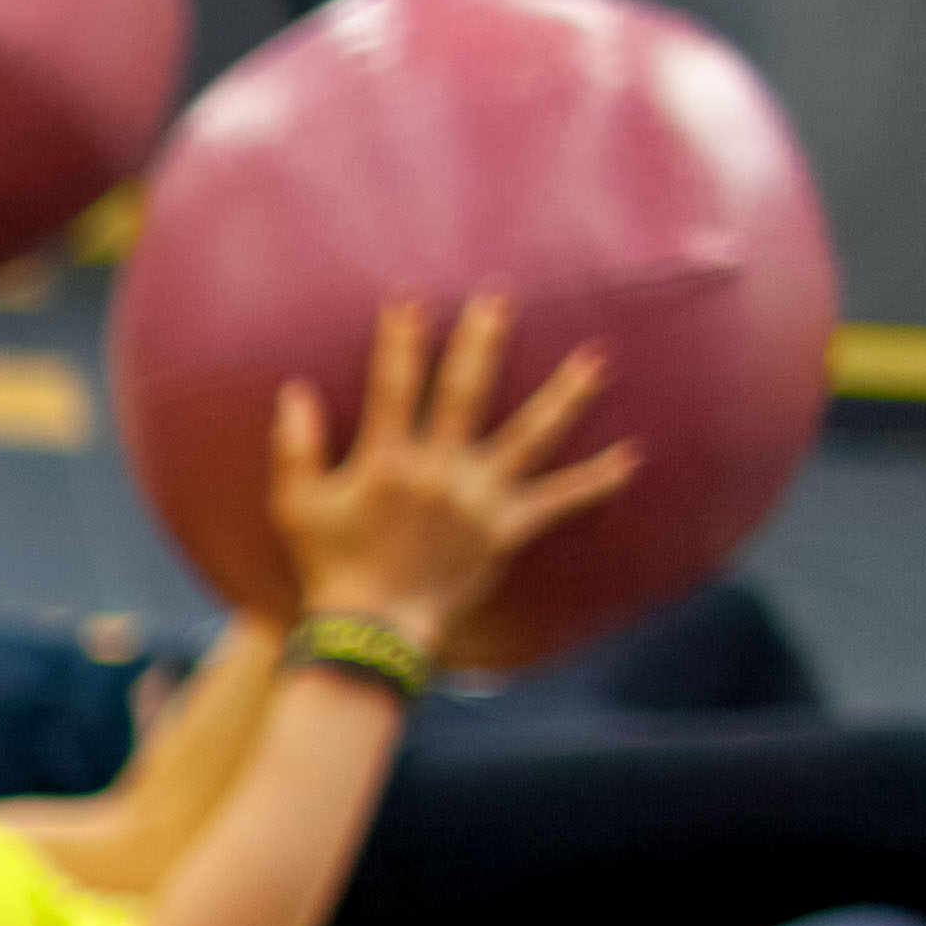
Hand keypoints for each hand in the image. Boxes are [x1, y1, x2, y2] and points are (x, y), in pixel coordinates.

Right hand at [264, 293, 639, 656]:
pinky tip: (631, 458)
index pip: (394, 387)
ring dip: (564, 397)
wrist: (374, 627)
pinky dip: (595, 482)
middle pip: (465, 393)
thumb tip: (295, 391)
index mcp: (387, 460)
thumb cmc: (330, 565)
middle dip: (482, 343)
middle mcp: (438, 471)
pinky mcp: (507, 529)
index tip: (412, 300)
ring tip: (595, 360)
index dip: (400, 342)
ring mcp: (478, 499)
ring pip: (530, 437)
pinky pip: (559, 502)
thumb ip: (294, 448)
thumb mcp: (296, 506)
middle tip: (501, 298)